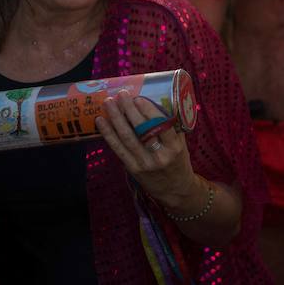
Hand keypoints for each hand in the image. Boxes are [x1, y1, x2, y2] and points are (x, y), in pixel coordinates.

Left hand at [97, 94, 198, 210]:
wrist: (176, 190)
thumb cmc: (179, 162)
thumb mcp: (182, 144)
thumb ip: (172, 126)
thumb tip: (159, 101)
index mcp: (175, 147)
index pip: (160, 126)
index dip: (148, 111)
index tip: (138, 98)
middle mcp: (159, 155)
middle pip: (141, 130)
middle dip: (129, 110)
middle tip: (121, 94)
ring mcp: (144, 163)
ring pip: (127, 138)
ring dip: (116, 118)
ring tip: (108, 103)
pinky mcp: (133, 169)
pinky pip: (118, 149)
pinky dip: (108, 134)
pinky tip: (101, 121)